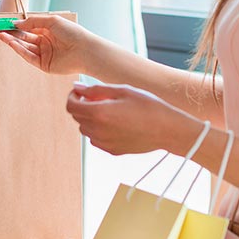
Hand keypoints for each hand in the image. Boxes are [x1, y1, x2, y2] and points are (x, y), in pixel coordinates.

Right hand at [0, 14, 95, 74]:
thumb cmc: (72, 32)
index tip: (3, 22)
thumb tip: (16, 23)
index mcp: (48, 30)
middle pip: (24, 38)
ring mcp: (44, 54)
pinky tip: (11, 43)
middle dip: (11, 33)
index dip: (16, 25)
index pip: (28, 27)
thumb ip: (32, 22)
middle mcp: (45, 42)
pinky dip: (19, 50)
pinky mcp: (44, 65)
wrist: (84, 50)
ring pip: (24, 47)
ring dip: (12, 41)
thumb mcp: (51, 21)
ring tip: (1, 35)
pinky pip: (28, 56)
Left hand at [66, 83, 196, 155]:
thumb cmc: (148, 106)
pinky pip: (96, 139)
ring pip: (85, 129)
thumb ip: (95, 89)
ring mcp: (104, 143)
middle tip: (99, 98)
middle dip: (83, 106)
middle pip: (77, 117)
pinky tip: (116, 123)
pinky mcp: (112, 151)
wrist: (167, 130)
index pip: (71, 106)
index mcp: (98, 113)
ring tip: (110, 110)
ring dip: (91, 118)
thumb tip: (76, 88)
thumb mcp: (122, 91)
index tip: (81, 92)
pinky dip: (99, 130)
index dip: (73, 96)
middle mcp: (97, 131)